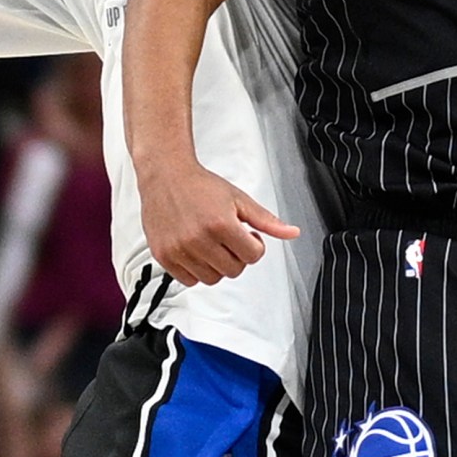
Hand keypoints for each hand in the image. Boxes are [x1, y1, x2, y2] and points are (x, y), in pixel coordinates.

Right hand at [140, 166, 299, 288]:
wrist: (166, 176)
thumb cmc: (200, 186)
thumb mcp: (239, 199)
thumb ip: (266, 220)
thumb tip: (291, 233)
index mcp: (221, 224)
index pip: (253, 256)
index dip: (254, 246)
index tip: (246, 235)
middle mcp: (199, 239)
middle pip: (234, 271)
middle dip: (236, 257)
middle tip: (228, 239)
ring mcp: (179, 250)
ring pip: (212, 279)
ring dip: (217, 266)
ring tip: (211, 244)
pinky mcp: (164, 256)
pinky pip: (189, 281)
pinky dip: (196, 271)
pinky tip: (196, 251)